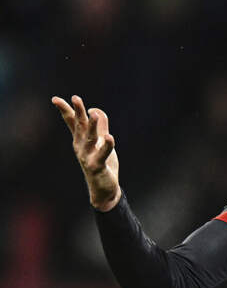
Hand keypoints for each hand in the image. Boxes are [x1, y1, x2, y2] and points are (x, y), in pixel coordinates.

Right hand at [52, 95, 120, 211]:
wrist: (103, 189)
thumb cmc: (101, 163)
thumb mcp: (101, 142)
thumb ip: (100, 127)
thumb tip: (96, 110)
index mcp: (81, 140)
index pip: (72, 122)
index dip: (66, 110)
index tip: (55, 99)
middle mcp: (81, 147)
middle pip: (79, 126)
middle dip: (77, 112)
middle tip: (75, 98)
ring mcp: (87, 156)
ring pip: (89, 139)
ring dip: (92, 126)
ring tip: (94, 114)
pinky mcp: (97, 166)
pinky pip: (102, 154)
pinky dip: (106, 146)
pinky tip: (109, 137)